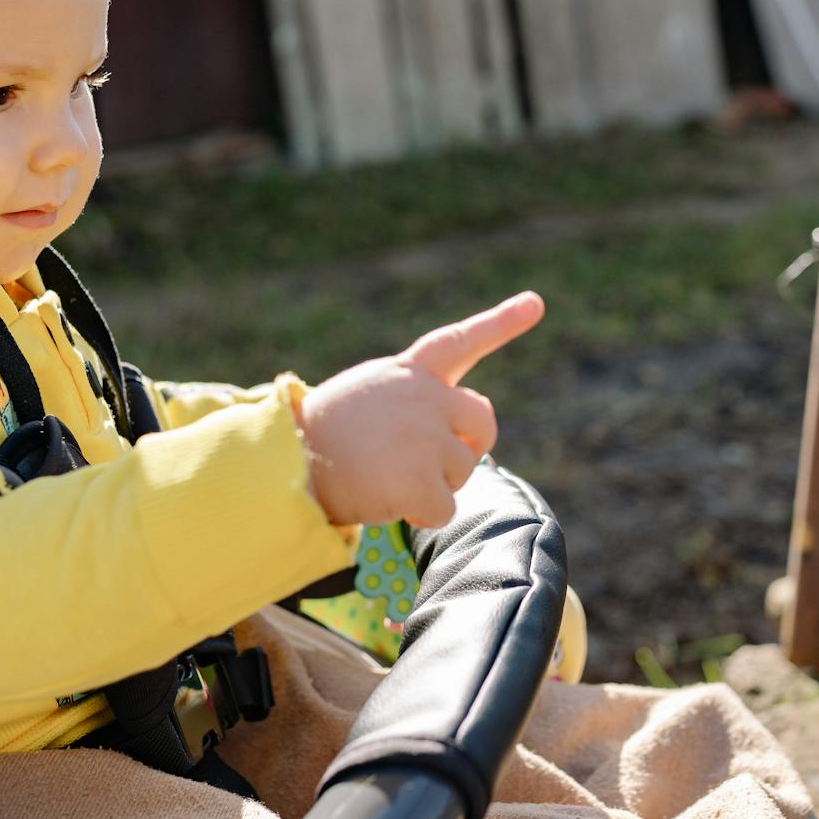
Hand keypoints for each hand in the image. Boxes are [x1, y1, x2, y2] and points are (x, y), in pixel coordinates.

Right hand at [297, 292, 544, 527]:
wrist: (283, 464)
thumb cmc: (318, 436)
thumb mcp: (366, 398)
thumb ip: (411, 403)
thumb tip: (455, 438)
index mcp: (407, 373)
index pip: (461, 341)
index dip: (501, 323)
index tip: (536, 303)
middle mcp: (425, 397)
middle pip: (482, 420)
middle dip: (469, 445)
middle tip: (433, 462)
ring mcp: (425, 438)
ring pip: (463, 471)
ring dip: (433, 484)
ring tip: (386, 477)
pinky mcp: (420, 481)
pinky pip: (444, 509)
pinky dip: (421, 515)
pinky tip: (390, 503)